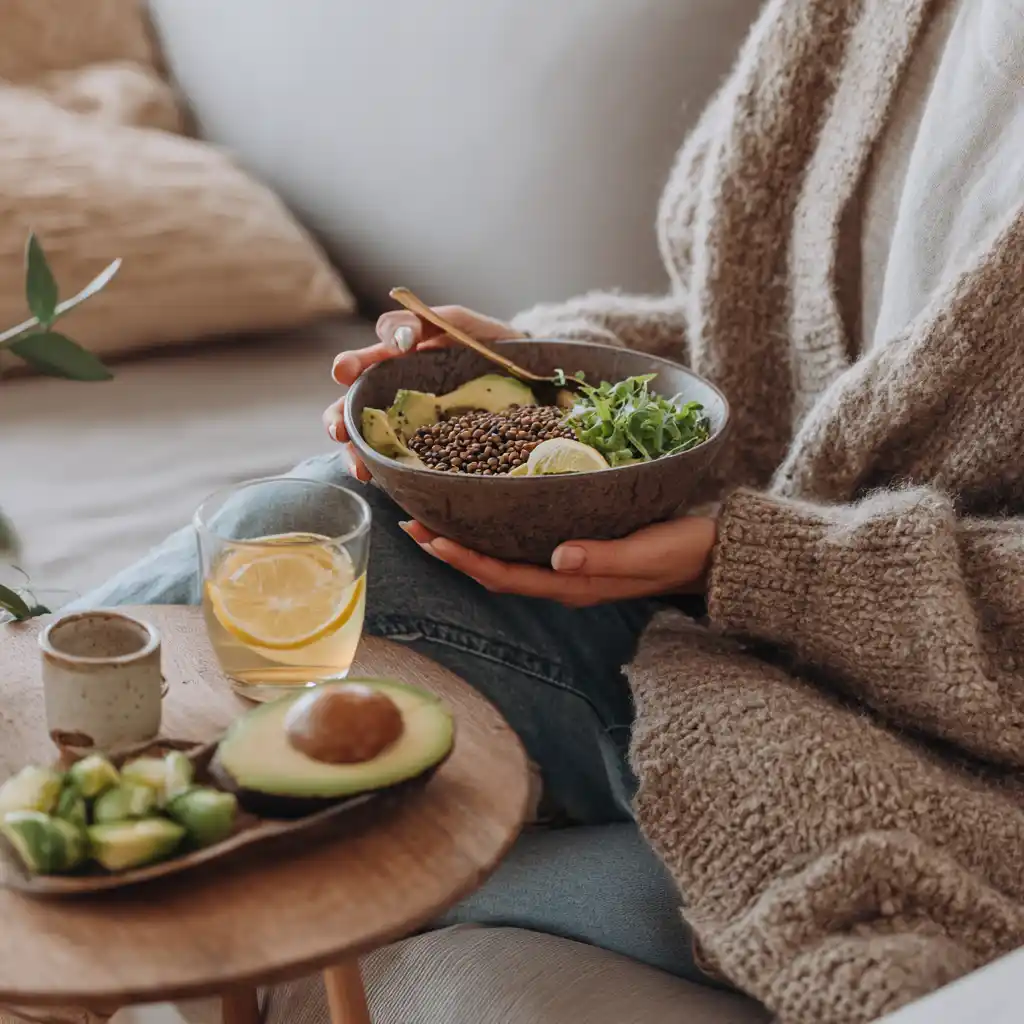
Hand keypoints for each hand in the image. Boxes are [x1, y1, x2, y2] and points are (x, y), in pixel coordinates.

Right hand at [323, 305, 523, 480]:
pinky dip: (386, 470)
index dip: (350, 366)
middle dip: (339, 418)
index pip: (363, 361)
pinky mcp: (428, 446)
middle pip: (353, 406)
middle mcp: (394, 391)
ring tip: (359, 466)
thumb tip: (399, 340)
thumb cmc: (486, 342)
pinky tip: (380, 478)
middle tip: (339, 428)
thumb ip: (424, 321)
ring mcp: (410, 421)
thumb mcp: (457, 322)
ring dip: (358, 454)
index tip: (345, 372)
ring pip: (370, 438)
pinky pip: (400, 459)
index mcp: (396, 359)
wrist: (527, 372)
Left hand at [399, 516, 717, 605]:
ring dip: (469, 544)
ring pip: (506, 561)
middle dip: (452, 552)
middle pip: (494, 571)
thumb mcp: (646, 553)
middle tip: (412, 524)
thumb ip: (604, 557)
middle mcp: (564, 580)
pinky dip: (496, 535)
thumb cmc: (681, 552)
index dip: (464, 560)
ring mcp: (570, 570)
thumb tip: (557, 556)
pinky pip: (525, 549)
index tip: (429, 538)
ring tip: (435, 520)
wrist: (711, 559)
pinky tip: (486, 515)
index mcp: (574, 583)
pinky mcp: (579, 554)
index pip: (505, 576)